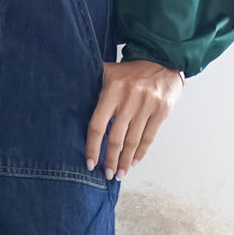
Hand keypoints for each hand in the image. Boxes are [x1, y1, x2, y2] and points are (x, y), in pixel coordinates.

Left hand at [85, 59, 184, 179]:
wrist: (164, 60)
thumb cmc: (133, 70)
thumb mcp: (110, 72)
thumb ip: (94, 85)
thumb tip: (70, 96)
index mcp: (112, 90)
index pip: (98, 125)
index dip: (92, 147)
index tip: (90, 163)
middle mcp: (129, 99)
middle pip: (116, 138)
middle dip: (110, 160)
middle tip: (106, 174)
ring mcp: (146, 106)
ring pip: (133, 141)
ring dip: (125, 160)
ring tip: (119, 173)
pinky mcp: (161, 111)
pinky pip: (149, 137)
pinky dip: (141, 153)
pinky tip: (133, 162)